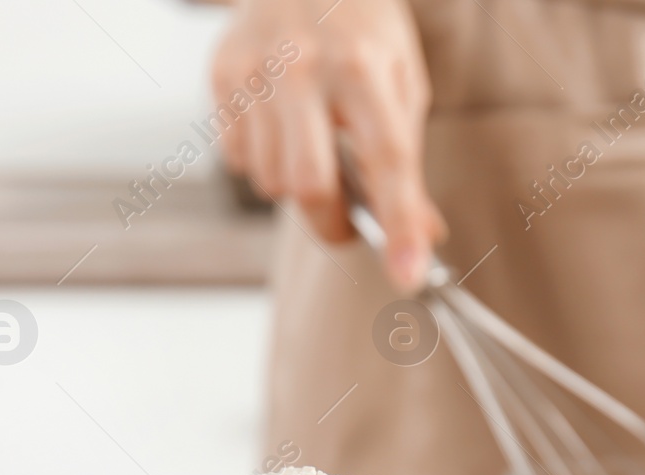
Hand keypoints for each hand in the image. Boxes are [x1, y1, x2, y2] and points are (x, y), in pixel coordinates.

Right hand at [212, 0, 444, 289]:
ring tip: (310, 144)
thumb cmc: (359, 31)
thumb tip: (423, 235)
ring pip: (269, 182)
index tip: (408, 273)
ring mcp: (255, 73)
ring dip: (294, 185)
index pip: (386, 159)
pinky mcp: (221, 78)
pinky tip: (276, 126)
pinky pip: (237, 161)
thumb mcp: (400, 81)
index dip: (399, 222)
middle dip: (331, 222)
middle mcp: (304, 68)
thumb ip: (407, 160)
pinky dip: (260, 161)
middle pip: (310, 187)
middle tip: (348, 223)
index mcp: (363, 66)